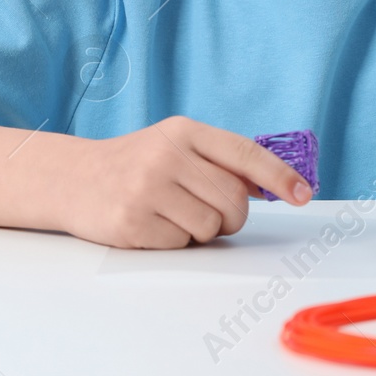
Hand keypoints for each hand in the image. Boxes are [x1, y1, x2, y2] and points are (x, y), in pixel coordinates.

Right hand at [58, 115, 311, 248]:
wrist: (73, 178)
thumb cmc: (136, 163)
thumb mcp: (175, 145)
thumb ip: (219, 160)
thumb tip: (274, 183)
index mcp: (183, 131)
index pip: (243, 153)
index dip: (278, 176)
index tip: (302, 194)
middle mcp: (166, 155)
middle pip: (233, 199)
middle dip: (232, 216)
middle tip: (213, 215)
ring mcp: (147, 188)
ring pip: (210, 226)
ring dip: (201, 230)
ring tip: (174, 215)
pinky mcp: (132, 221)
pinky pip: (180, 244)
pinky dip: (175, 241)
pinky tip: (153, 224)